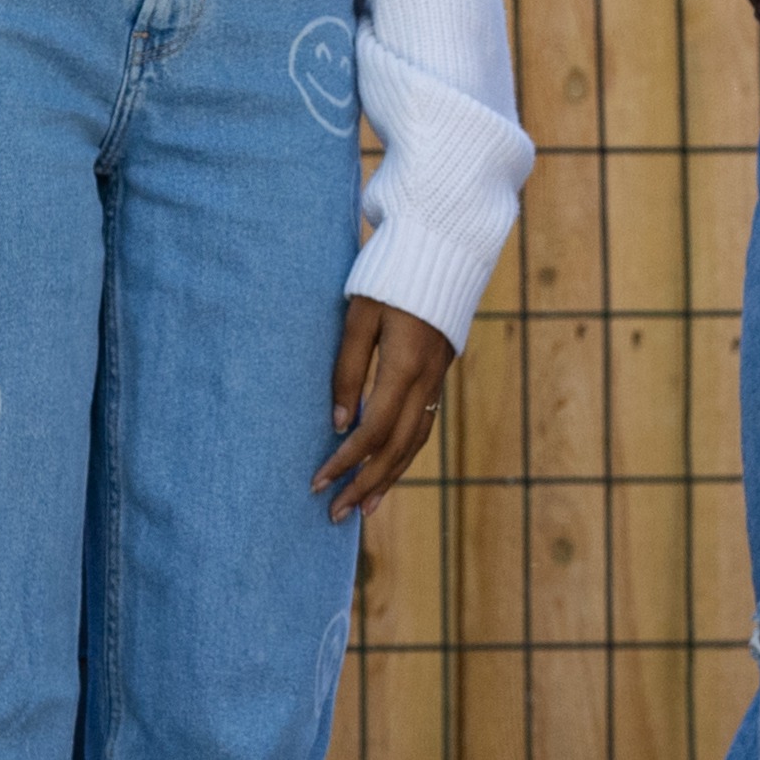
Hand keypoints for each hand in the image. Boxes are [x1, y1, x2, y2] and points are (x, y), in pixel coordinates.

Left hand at [316, 295, 455, 521]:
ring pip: (416, 442)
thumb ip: (348, 369)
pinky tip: (390, 469)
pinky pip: (425, 425)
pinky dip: (406, 453)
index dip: (345, 461)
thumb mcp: (359, 315)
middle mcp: (427, 379)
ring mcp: (438, 377)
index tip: (317, 482)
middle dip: (365, 484)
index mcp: (405, 364)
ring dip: (389, 478)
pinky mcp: (440, 372)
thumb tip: (340, 424)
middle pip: (397, 448)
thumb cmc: (388, 273)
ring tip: (365, 507)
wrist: (443, 243)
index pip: (372, 431)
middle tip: (336, 515)